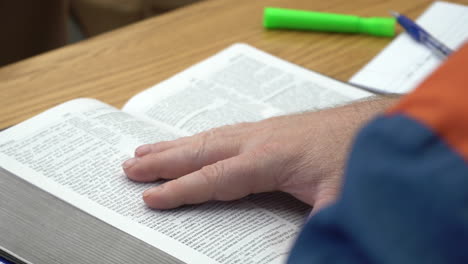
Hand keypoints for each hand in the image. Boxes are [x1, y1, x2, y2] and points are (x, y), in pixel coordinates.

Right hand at [122, 98, 395, 212]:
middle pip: (201, 150)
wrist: (382, 121)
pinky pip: (224, 132)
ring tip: (147, 149)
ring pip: (209, 137)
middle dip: (163, 160)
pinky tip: (195, 141)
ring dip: (176, 144)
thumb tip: (296, 256)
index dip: (179, 190)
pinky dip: (200, 138)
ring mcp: (264, 130)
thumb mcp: (342, 200)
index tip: (149, 198)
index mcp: (269, 159)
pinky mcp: (272, 128)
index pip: (213, 179)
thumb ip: (316, 228)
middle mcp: (259, 139)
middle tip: (128, 165)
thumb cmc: (361, 156)